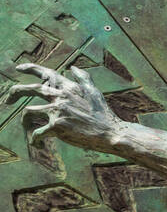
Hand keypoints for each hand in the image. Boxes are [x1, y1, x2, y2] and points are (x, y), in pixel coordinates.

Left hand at [5, 63, 121, 149]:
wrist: (110, 132)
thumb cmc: (103, 114)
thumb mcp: (95, 92)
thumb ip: (83, 78)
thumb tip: (72, 67)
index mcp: (69, 87)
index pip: (46, 73)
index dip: (30, 68)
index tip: (19, 68)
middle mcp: (61, 97)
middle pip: (31, 89)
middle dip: (15, 92)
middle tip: (7, 100)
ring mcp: (57, 111)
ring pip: (28, 113)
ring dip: (25, 122)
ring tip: (27, 128)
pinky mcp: (57, 127)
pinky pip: (37, 133)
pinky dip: (35, 139)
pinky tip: (37, 144)